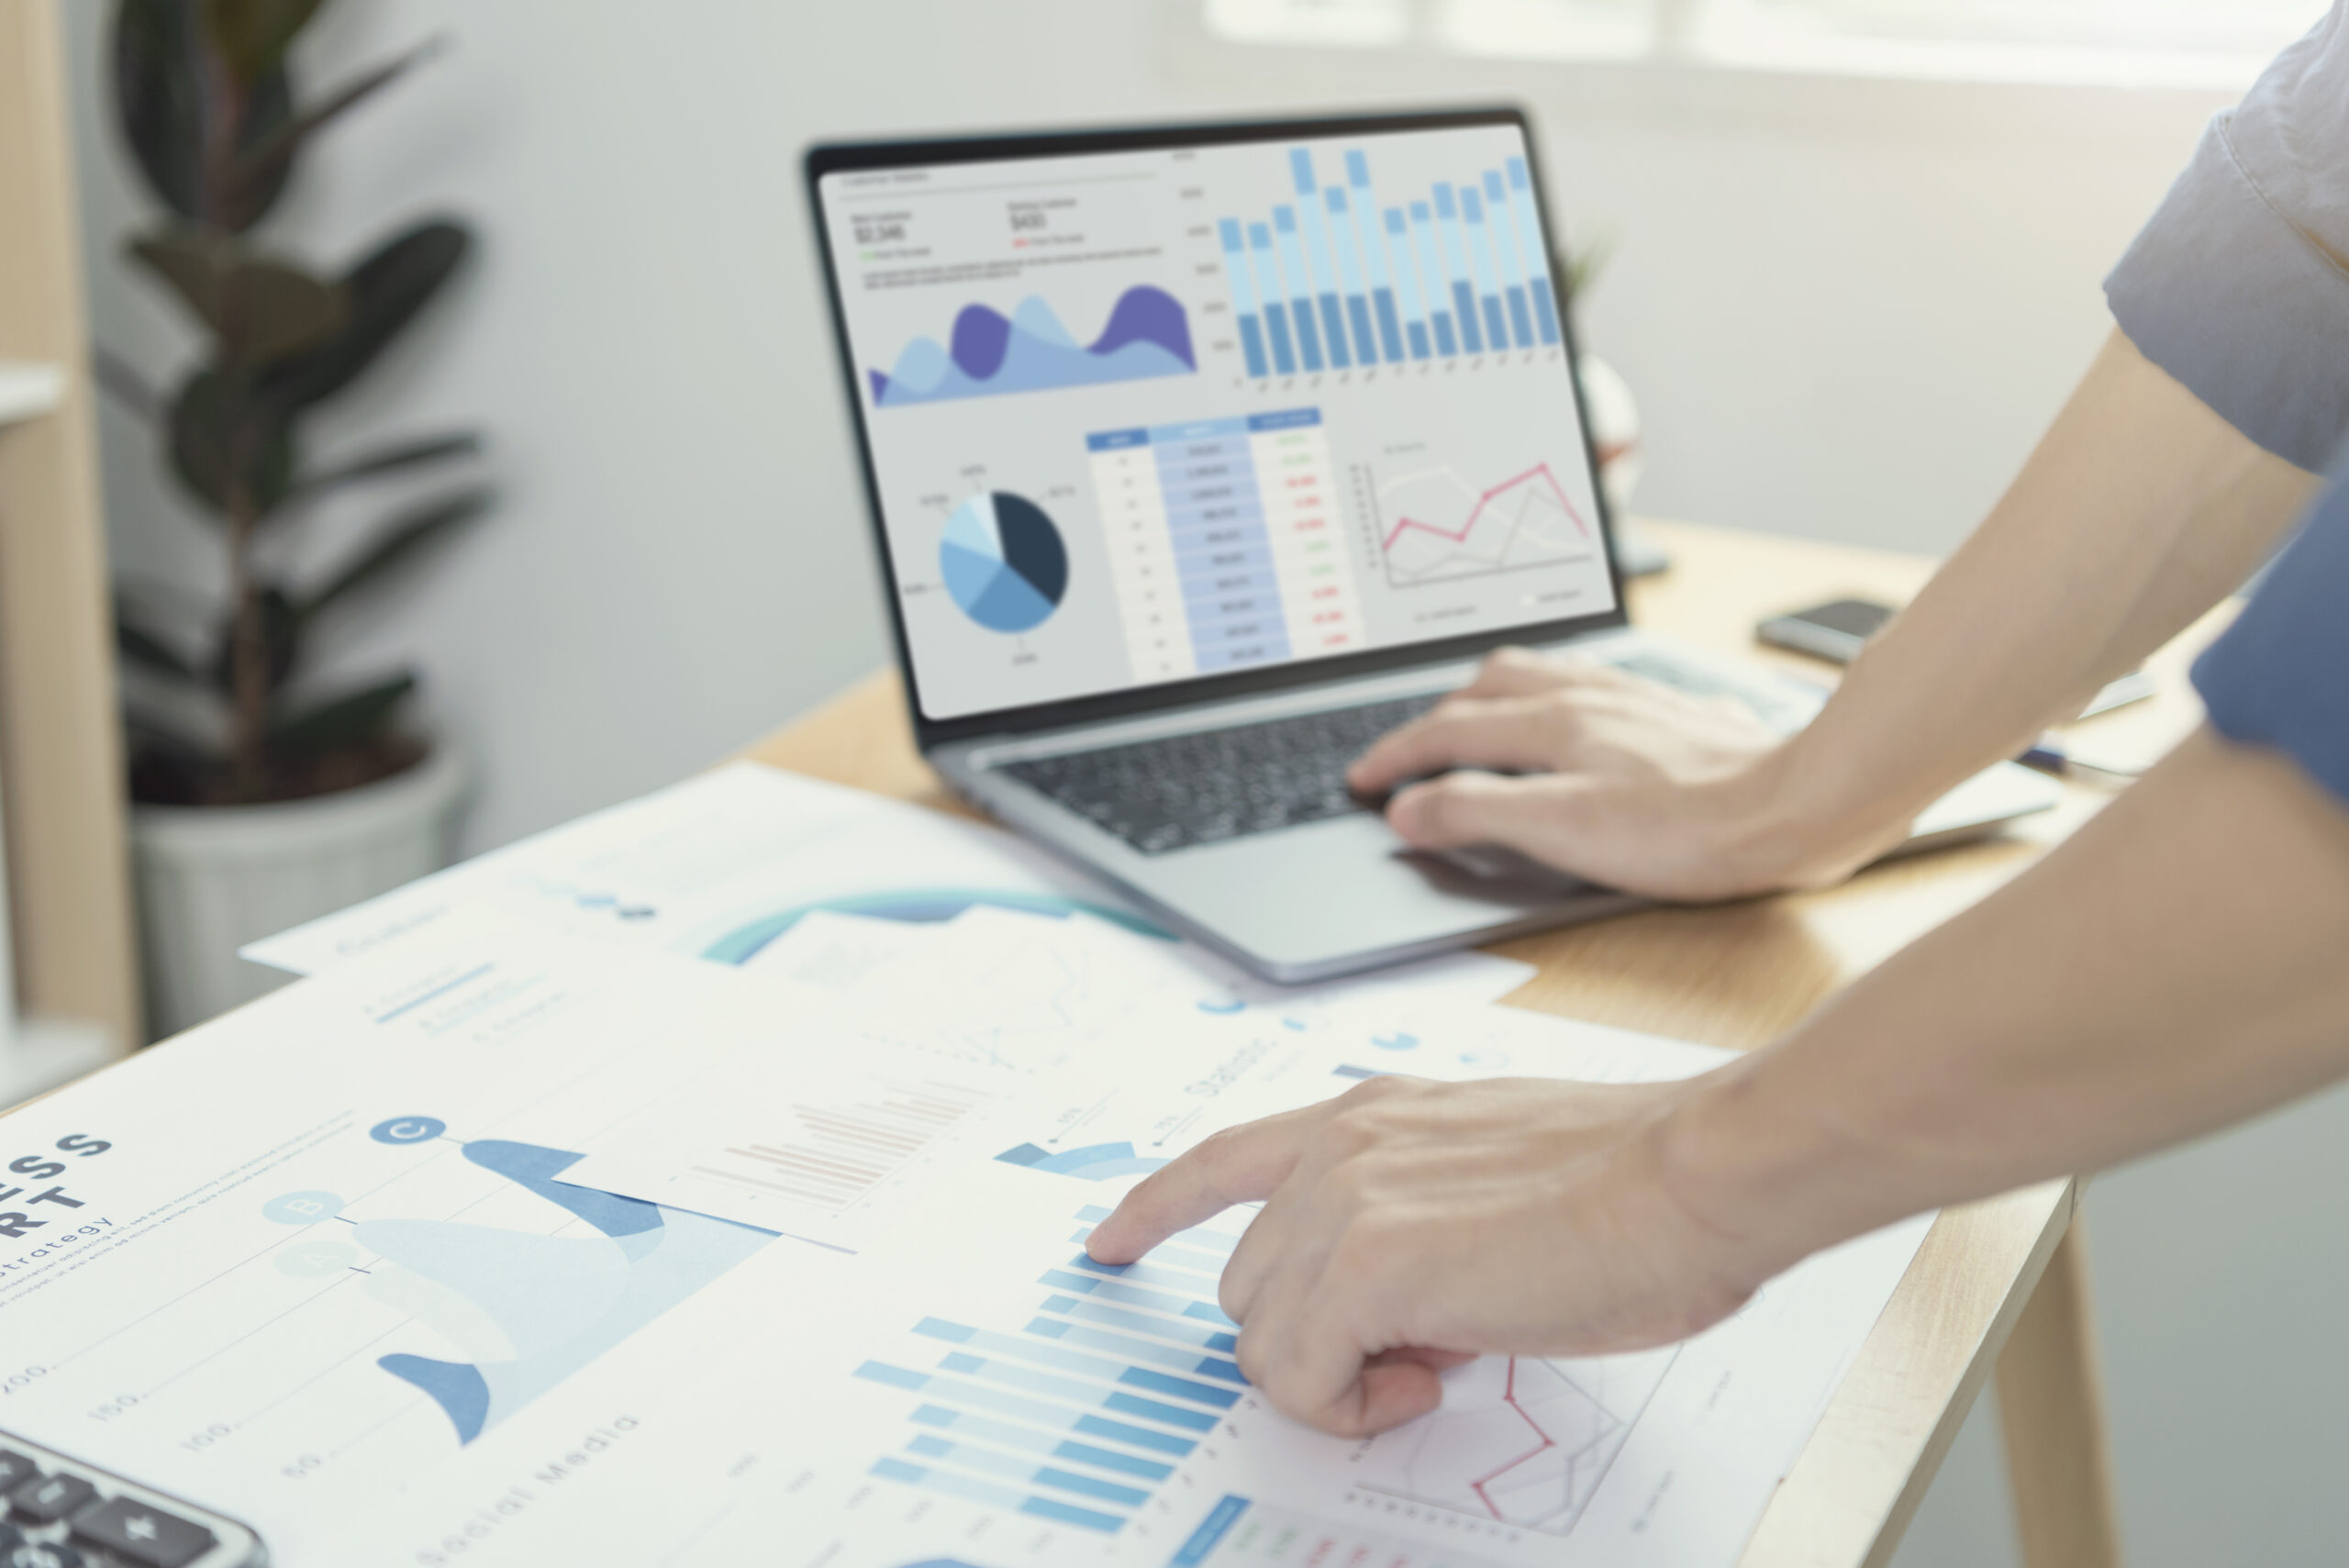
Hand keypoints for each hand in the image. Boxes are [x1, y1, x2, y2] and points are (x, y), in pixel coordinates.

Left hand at [1085, 1074, 1775, 1437]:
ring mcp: (1343, 1199)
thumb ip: (1422, 1220)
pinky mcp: (1365, 1265)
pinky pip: (1299, 1376)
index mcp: (1371, 1113)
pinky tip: (1426, 1384)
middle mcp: (1340, 1143)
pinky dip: (1349, 1405)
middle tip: (1422, 1351)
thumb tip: (1403, 1310)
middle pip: (1247, 1282)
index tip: (1107, 1241)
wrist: (1695, 1177)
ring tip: (1437, 1361)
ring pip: (1262, 1335)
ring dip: (1337, 1375)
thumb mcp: (1494, 1185)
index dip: (1154, 1206)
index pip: (1223, 1157)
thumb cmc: (1636, 1185)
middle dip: (1314, 1339)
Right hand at [1347, 648, 1882, 899]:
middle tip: (1410, 749)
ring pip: (1540, 675)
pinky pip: (1590, 685)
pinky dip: (1551, 699)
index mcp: (1553, 723)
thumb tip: (1409, 807)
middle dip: (1438, 713)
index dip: (1397, 757)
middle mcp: (1588, 697)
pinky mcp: (1671, 713)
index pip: (1449, 731)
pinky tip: (1573, 720)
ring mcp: (1632, 699)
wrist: (1800, 804)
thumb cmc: (1691, 828)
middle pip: (1489, 684)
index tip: (1363, 779)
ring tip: (1476, 721)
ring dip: (1491, 696)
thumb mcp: (1565, 831)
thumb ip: (1478, 814)